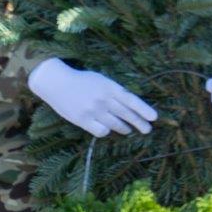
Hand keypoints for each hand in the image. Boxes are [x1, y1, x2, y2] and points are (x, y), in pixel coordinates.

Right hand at [27, 58, 156, 137]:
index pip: (131, 100)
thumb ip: (115, 92)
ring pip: (115, 124)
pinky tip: (107, 129)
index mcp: (109, 87)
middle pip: (126, 114)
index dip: (144, 110)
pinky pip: (101, 131)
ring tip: (128, 129)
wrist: (57, 82)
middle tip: (147, 129)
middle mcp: (103, 99)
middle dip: (139, 123)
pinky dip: (106, 131)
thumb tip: (131, 106)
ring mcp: (92, 110)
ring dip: (124, 128)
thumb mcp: (102, 80)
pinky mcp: (82, 120)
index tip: (154, 118)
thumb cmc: (82, 81)